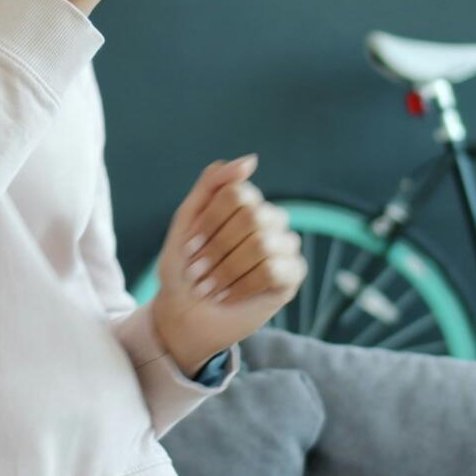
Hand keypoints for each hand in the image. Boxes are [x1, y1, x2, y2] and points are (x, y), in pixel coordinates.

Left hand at [149, 155, 306, 373]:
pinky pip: (273, 270)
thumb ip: (211, 185)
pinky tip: (227, 296)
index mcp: (244, 202)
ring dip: (226, 270)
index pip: (237, 193)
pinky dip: (242, 286)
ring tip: (209, 288)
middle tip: (198, 272)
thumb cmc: (183, 268)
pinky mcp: (291, 276)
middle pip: (251, 216)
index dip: (209, 222)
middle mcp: (269, 219)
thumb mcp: (186, 222)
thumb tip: (251, 160)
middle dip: (216, 249)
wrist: (184, 315)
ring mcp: (283, 246)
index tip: (188, 248)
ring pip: (262, 243)